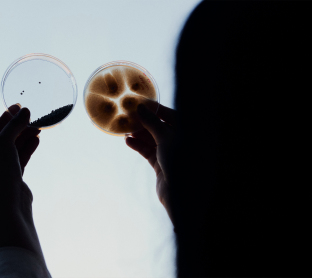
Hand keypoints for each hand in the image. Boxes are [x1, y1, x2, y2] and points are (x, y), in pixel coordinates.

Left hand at [0, 104, 39, 199]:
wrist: (10, 203)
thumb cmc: (0, 172)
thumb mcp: (4, 143)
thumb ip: (14, 125)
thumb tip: (25, 111)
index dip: (5, 118)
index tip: (17, 107)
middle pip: (3, 140)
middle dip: (17, 128)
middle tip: (30, 116)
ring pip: (13, 149)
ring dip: (24, 137)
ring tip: (37, 127)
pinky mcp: (12, 179)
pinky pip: (20, 159)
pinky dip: (27, 148)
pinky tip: (36, 139)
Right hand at [125, 102, 178, 219]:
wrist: (181, 192)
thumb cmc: (179, 160)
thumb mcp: (165, 137)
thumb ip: (152, 122)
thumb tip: (140, 107)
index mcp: (185, 131)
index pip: (169, 114)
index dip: (155, 109)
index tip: (139, 103)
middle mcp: (179, 141)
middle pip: (159, 127)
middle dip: (144, 122)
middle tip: (128, 116)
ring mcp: (170, 153)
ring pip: (152, 139)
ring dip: (139, 134)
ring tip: (125, 129)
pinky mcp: (161, 164)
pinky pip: (148, 151)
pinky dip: (138, 146)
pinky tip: (128, 141)